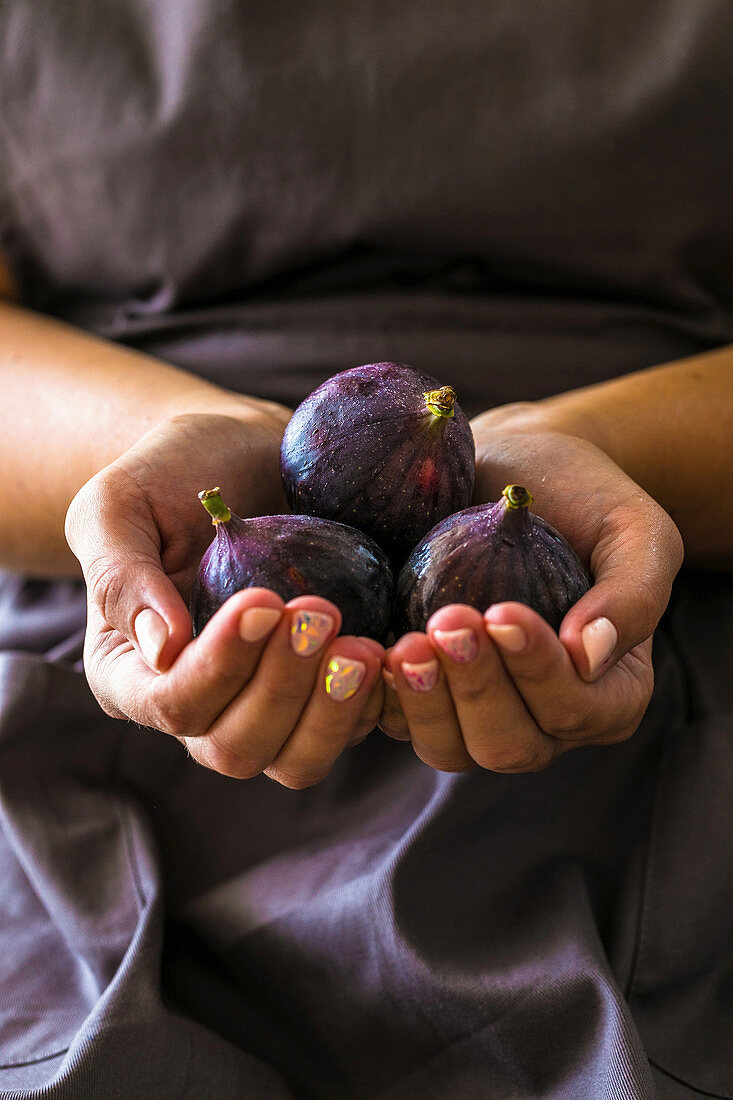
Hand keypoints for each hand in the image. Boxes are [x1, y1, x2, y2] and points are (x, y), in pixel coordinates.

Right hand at [66, 410, 383, 786]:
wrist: (240, 456)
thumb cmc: (168, 474)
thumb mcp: (119, 506)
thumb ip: (122, 576)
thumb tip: (161, 649)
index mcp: (130, 672)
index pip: (172, 704)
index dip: (221, 665)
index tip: (265, 599)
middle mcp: (197, 704)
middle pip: (235, 749)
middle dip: (282, 689)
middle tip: (320, 612)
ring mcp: (262, 704)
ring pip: (296, 761)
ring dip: (333, 711)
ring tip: (362, 646)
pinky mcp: (320, 690)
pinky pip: (351, 728)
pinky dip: (375, 701)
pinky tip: (392, 650)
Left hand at [378, 408, 683, 771]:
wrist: (517, 473)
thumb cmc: (585, 496)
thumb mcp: (634, 529)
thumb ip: (635, 592)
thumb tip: (591, 655)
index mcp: (611, 694)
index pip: (575, 710)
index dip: (537, 672)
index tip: (502, 612)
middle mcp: (546, 719)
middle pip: (509, 746)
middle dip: (476, 690)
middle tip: (446, 623)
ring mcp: (479, 713)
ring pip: (449, 748)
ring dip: (423, 703)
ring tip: (402, 645)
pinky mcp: (423, 694)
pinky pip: (395, 722)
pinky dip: (378, 698)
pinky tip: (363, 653)